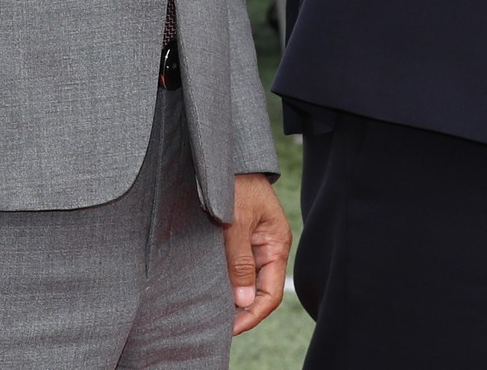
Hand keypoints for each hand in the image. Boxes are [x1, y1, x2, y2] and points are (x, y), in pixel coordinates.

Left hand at [224, 171, 288, 334]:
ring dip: (231, 297)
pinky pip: (235, 267)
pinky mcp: (238, 238)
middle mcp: (268, 248)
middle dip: (241, 311)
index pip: (271, 293)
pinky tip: (210, 291)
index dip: (253, 314)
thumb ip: (239, 261)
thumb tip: (243, 301)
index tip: (231, 328)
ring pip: (245, 281)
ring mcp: (253, 244)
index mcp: (276, 244)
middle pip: (258, 291)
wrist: (225, 157)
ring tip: (211, 313)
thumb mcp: (235, 222)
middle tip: (217, 326)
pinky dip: (224, 282)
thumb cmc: (235, 183)